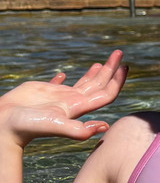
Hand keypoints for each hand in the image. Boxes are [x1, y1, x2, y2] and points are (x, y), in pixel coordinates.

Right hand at [0, 50, 127, 147]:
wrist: (3, 126)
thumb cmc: (27, 126)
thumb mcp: (56, 124)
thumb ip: (78, 129)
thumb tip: (105, 127)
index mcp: (78, 107)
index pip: (106, 93)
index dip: (117, 81)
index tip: (125, 65)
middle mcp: (72, 102)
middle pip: (98, 85)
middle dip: (110, 70)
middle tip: (119, 53)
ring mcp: (58, 98)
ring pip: (81, 84)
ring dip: (93, 73)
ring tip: (101, 63)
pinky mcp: (42, 93)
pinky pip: (56, 85)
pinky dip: (61, 78)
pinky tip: (63, 74)